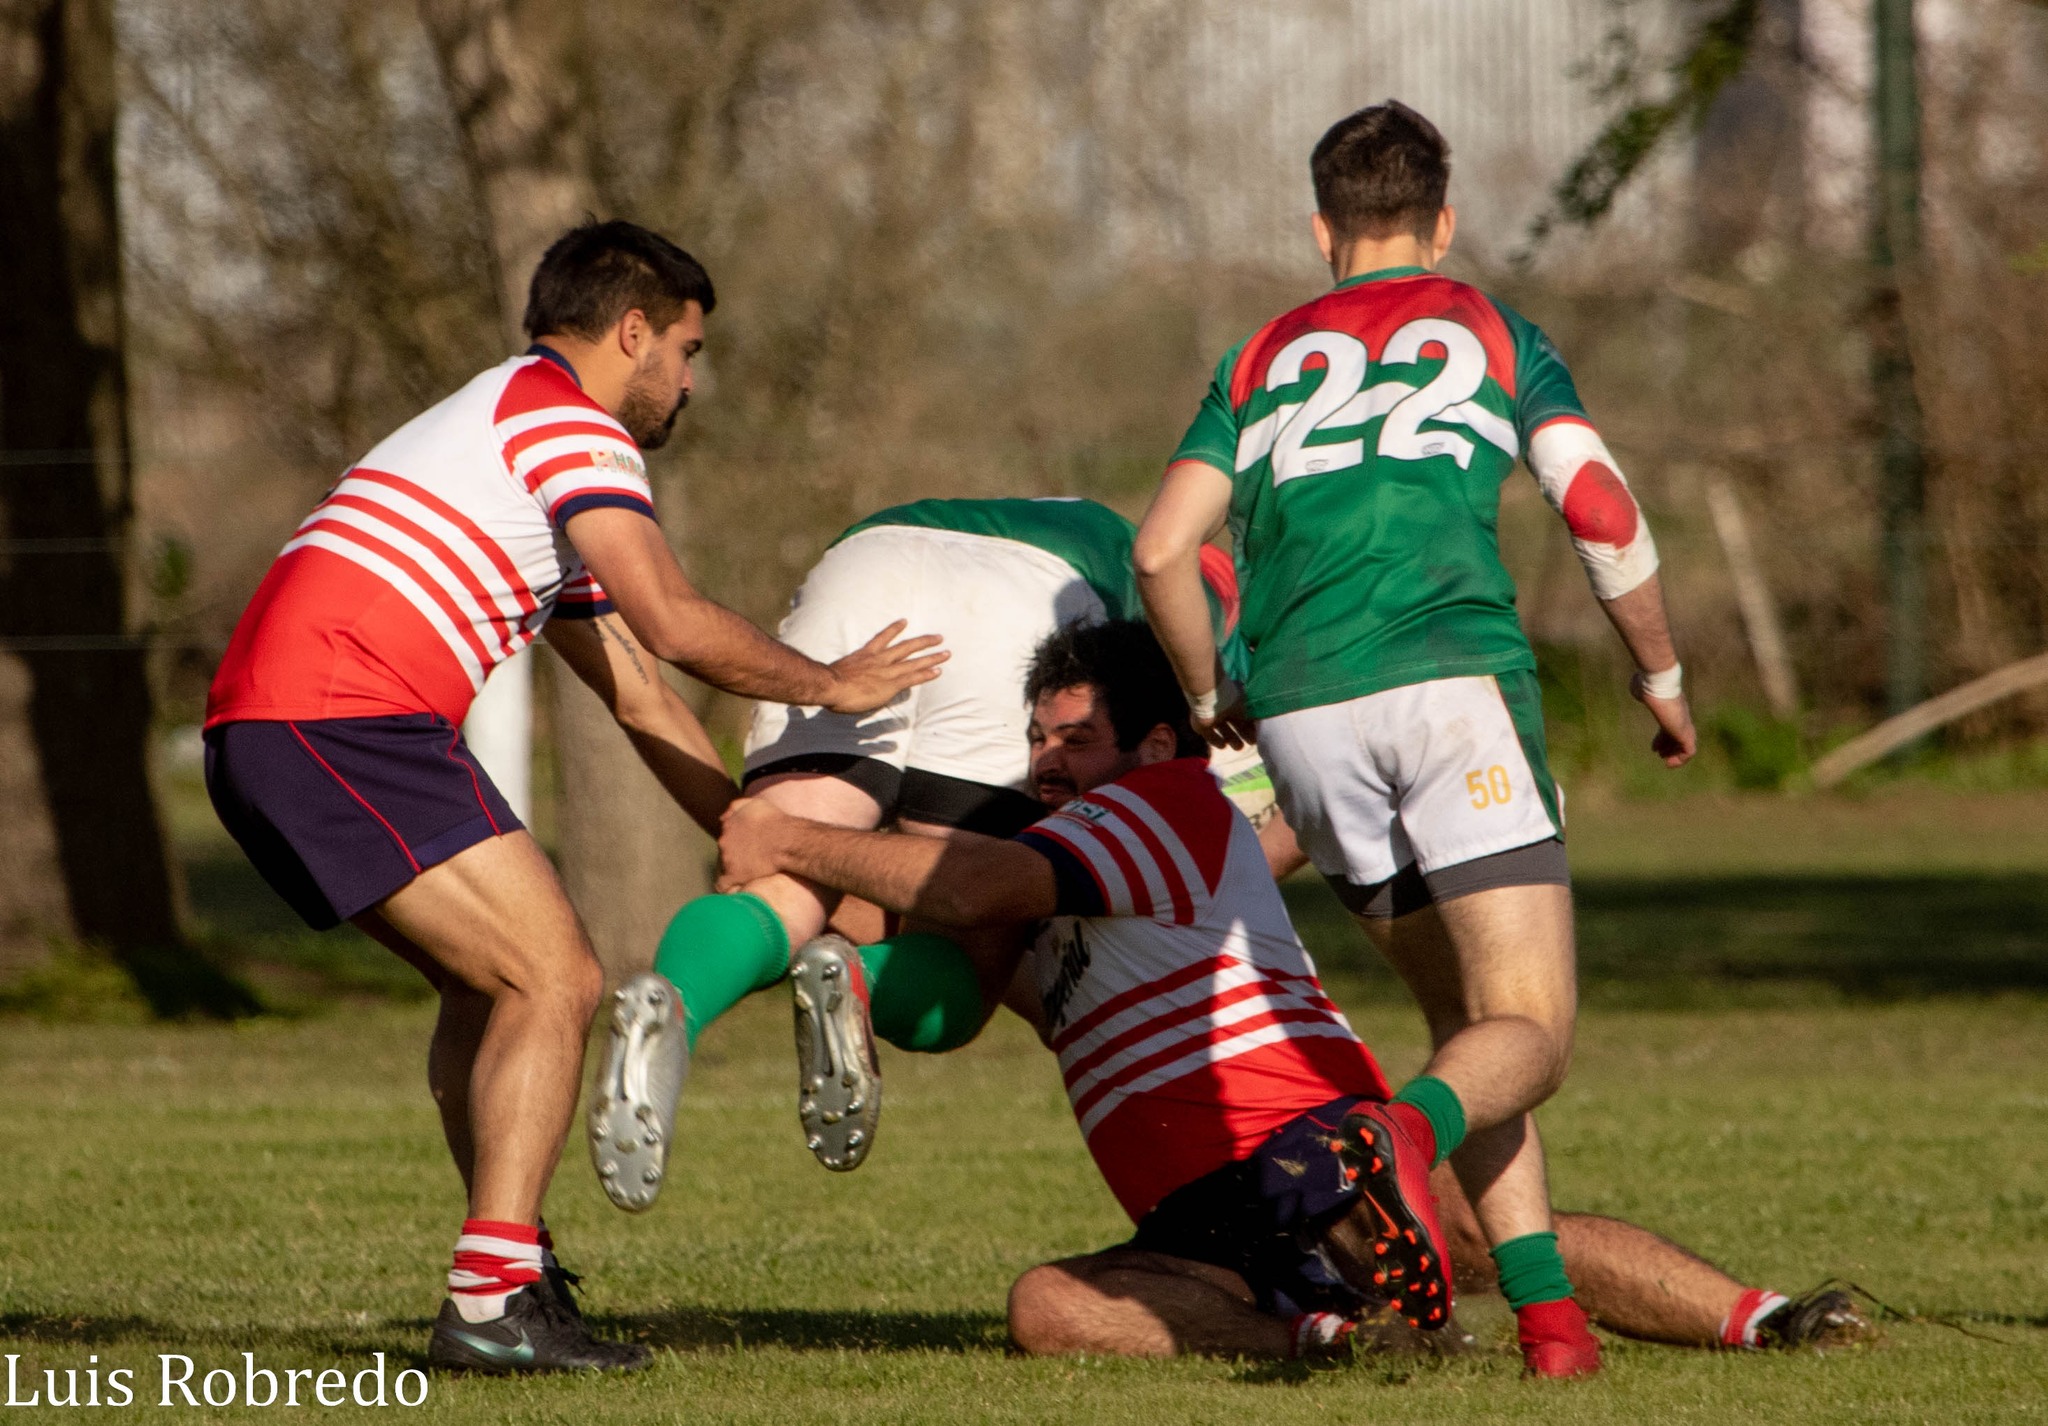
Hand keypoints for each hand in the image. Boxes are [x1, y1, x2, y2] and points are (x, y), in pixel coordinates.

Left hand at [716, 796, 791, 889]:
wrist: (787, 840)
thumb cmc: (776, 821)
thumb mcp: (754, 804)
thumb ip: (736, 807)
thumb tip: (722, 816)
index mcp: (728, 825)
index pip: (725, 836)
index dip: (736, 844)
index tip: (748, 849)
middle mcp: (723, 841)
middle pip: (724, 851)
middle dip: (735, 856)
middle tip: (752, 860)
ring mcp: (727, 859)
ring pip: (723, 867)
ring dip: (734, 870)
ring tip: (749, 874)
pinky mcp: (734, 875)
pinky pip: (723, 886)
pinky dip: (728, 888)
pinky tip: (737, 889)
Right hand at [823, 620, 947, 712]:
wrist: (831, 685)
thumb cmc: (829, 683)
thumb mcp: (837, 672)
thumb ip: (847, 673)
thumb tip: (845, 679)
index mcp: (864, 654)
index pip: (881, 638)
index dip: (894, 629)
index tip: (904, 621)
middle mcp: (879, 659)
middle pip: (905, 647)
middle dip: (923, 642)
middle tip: (938, 637)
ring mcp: (886, 670)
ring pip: (914, 661)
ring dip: (932, 656)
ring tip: (946, 652)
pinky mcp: (891, 684)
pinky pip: (913, 677)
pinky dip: (926, 673)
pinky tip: (938, 670)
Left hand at [1193, 678, 1255, 750]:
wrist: (1208, 693)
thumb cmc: (1232, 699)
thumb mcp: (1248, 708)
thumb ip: (1255, 717)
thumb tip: (1262, 725)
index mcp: (1234, 699)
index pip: (1245, 715)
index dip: (1252, 725)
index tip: (1259, 734)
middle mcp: (1223, 707)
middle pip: (1235, 722)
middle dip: (1243, 733)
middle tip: (1252, 743)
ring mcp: (1211, 715)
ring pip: (1223, 729)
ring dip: (1231, 738)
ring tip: (1239, 748)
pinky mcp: (1201, 725)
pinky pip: (1210, 735)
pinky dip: (1216, 740)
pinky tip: (1223, 746)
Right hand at [1630, 676, 1696, 767]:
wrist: (1658, 683)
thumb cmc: (1648, 684)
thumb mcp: (1641, 689)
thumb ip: (1641, 693)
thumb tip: (1637, 690)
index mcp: (1672, 707)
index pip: (1671, 725)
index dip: (1663, 738)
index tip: (1654, 747)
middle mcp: (1681, 716)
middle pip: (1679, 735)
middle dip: (1670, 746)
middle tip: (1660, 754)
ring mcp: (1684, 724)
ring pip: (1686, 744)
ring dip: (1676, 755)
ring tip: (1666, 762)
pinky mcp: (1685, 732)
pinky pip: (1689, 751)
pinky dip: (1681, 759)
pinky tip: (1669, 763)